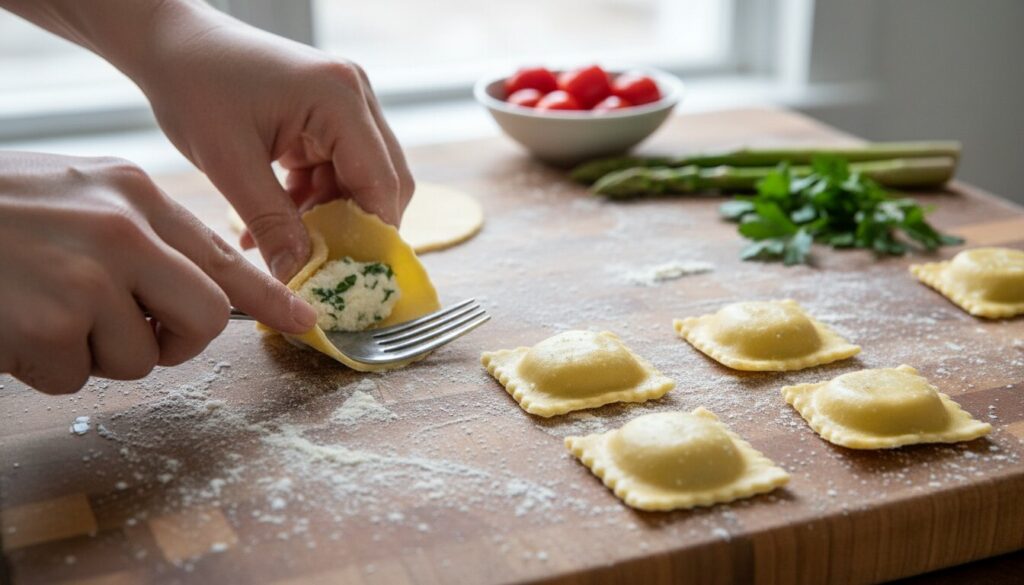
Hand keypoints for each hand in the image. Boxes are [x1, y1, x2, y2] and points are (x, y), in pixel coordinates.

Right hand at [0, 152, 315, 393]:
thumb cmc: (3, 211)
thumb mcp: (84, 194)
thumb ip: (147, 234)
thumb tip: (207, 287)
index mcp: (136, 194)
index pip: (225, 256)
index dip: (271, 298)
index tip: (304, 323)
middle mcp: (122, 232)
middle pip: (203, 318)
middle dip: (174, 340)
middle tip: (132, 329)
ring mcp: (86, 279)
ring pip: (138, 358)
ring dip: (94, 350)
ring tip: (44, 307)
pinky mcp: (46, 327)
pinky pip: (75, 377)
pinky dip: (45, 365)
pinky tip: (16, 324)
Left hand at [136, 3, 413, 279]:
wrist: (170, 43)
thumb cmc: (194, 85)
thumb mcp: (229, 163)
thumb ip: (272, 223)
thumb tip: (298, 279)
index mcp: (339, 99)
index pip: (381, 183)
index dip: (372, 237)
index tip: (349, 281)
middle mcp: (355, 97)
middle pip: (384, 183)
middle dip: (354, 231)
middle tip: (323, 270)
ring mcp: (345, 106)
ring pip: (360, 183)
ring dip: (327, 220)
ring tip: (280, 247)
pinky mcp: (327, 117)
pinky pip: (336, 173)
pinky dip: (311, 204)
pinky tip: (272, 225)